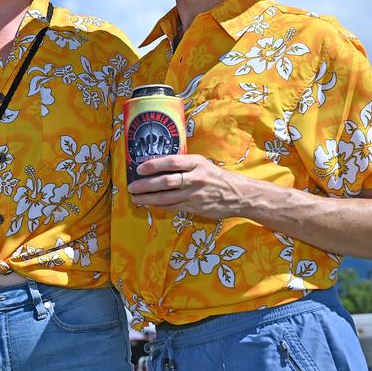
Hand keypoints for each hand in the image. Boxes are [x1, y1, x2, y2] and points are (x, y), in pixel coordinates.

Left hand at [129, 153, 250, 218]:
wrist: (240, 195)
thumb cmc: (217, 177)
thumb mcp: (203, 164)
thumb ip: (184, 164)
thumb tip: (159, 166)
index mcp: (197, 163)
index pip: (171, 162)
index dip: (153, 165)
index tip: (139, 168)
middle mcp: (196, 178)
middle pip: (166, 181)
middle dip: (145, 185)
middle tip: (131, 186)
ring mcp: (195, 195)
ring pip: (167, 197)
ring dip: (148, 198)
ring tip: (135, 198)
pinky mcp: (195, 208)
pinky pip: (173, 206)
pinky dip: (159, 206)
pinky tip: (150, 204)